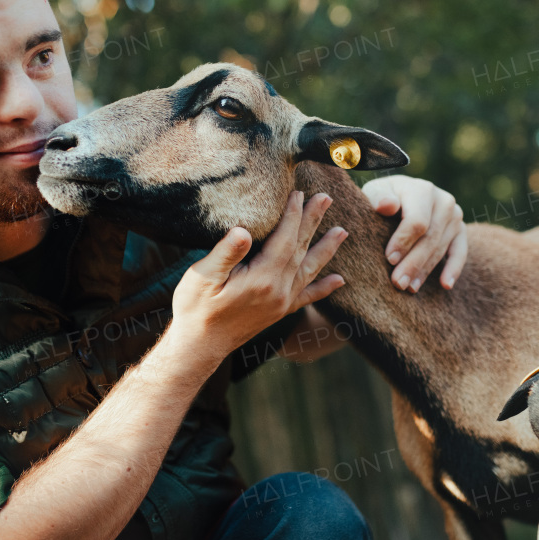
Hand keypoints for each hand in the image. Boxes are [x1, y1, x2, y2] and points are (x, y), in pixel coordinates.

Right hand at [170, 191, 346, 364]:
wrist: (199, 347)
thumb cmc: (196, 309)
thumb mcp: (202, 277)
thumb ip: (226, 253)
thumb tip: (244, 231)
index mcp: (263, 279)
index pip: (285, 238)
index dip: (293, 214)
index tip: (299, 192)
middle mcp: (279, 291)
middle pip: (301, 249)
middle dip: (314, 221)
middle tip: (327, 197)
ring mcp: (281, 303)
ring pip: (309, 269)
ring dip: (326, 248)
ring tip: (343, 231)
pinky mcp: (278, 312)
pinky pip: (307, 297)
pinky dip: (323, 288)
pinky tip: (339, 280)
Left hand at [362, 174, 466, 291]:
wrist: (400, 197)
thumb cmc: (383, 198)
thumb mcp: (375, 193)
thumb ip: (379, 197)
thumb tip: (387, 205)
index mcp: (422, 190)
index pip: (417, 220)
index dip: (403, 241)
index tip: (389, 259)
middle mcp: (443, 201)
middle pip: (430, 238)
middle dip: (413, 262)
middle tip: (398, 283)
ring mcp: (455, 216)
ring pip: (440, 248)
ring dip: (425, 270)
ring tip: (409, 287)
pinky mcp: (461, 230)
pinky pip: (460, 252)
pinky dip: (454, 269)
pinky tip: (445, 285)